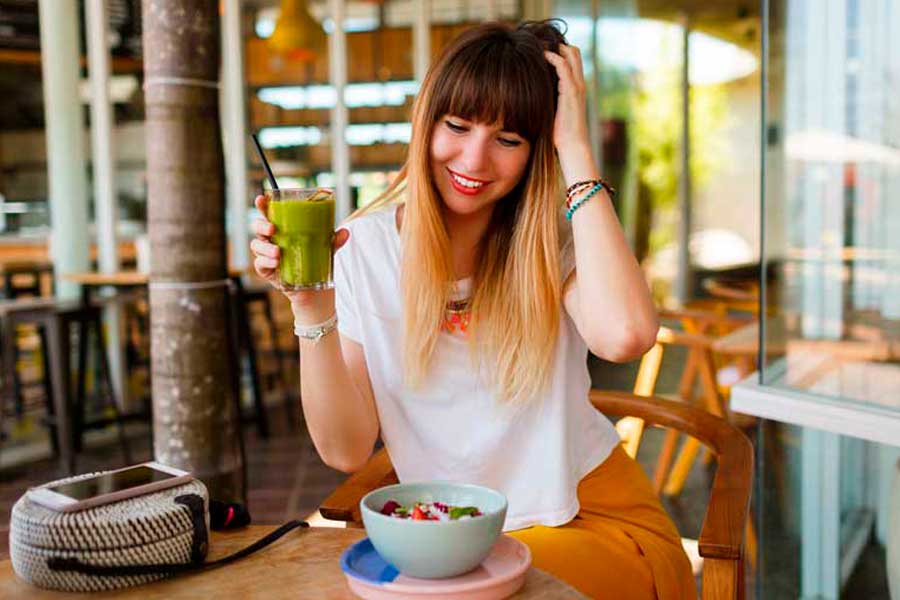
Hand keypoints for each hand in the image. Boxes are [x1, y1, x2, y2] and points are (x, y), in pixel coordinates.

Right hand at [250, 194, 348, 316]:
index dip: (263, 205)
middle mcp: (271, 240)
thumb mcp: (327, 249)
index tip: (262, 198)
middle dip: (261, 225)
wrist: (315, 290)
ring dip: (264, 247)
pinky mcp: (267, 271)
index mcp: (283, 229)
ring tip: (278, 252)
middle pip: (257, 227)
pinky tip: (275, 263)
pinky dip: (265, 262)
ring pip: (256, 245)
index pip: (269, 214)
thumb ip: (334, 240)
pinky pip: (259, 264)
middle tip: (273, 229)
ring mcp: (267, 255)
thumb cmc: (317, 262)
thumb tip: (345, 232)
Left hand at [544, 45, 590, 157]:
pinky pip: (563, 66)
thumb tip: (531, 98)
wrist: (573, 146)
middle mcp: (579, 84)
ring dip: (555, 47)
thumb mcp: (554, 114)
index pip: (573, 61)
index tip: (543, 49)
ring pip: (571, 54)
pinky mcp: (571, 91)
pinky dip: (553, 57)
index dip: (561, 51)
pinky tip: (542, 56)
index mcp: (576, 89)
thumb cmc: (561, 136)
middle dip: (559, 44)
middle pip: (575, 52)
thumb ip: (548, 102)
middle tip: (540, 45)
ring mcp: (577, 86)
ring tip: (539, 46)